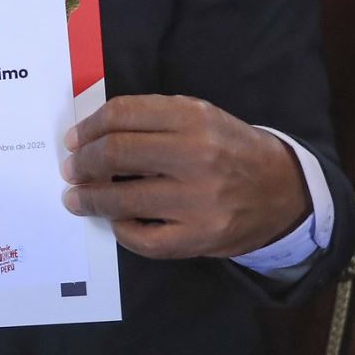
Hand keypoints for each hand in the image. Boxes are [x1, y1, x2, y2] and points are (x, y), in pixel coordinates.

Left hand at [60, 95, 309, 259]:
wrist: (283, 191)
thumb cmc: (230, 149)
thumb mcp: (201, 116)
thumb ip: (152, 118)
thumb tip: (93, 133)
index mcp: (194, 117)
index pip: (122, 115)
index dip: (88, 128)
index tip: (73, 140)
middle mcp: (196, 155)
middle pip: (116, 154)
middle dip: (82, 163)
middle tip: (71, 169)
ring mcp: (198, 200)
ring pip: (122, 200)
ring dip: (88, 199)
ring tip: (76, 198)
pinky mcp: (200, 238)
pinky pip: (143, 239)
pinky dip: (121, 230)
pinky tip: (117, 221)